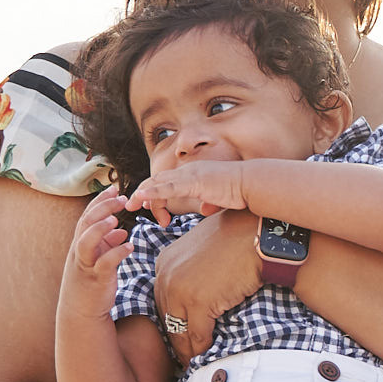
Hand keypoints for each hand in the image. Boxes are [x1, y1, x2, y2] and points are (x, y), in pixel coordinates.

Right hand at [63, 189, 133, 312]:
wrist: (82, 311)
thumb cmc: (92, 283)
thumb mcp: (99, 260)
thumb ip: (108, 245)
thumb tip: (121, 232)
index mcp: (82, 244)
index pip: (88, 216)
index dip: (99, 201)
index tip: (114, 188)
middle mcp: (80, 251)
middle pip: (86, 223)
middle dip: (102, 208)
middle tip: (121, 198)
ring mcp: (85, 265)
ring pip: (85, 241)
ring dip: (99, 229)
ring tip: (116, 220)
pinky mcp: (95, 279)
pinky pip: (103, 263)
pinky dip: (116, 253)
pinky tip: (130, 246)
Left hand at [130, 161, 248, 224]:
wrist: (252, 184)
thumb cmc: (240, 191)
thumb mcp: (219, 198)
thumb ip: (210, 202)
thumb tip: (206, 209)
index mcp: (193, 174)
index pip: (168, 182)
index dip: (155, 194)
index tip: (151, 210)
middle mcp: (188, 171)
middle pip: (158, 181)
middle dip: (142, 193)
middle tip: (130, 206)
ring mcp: (190, 176)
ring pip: (159, 183)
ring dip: (143, 194)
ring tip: (130, 205)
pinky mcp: (194, 183)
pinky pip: (168, 188)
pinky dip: (153, 192)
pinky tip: (142, 197)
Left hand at [156, 211, 263, 362]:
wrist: (253, 234)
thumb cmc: (235, 238)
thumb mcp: (201, 249)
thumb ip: (190, 268)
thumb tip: (197, 290)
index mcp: (164, 263)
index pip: (164, 302)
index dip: (172, 322)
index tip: (179, 335)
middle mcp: (166, 276)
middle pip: (168, 319)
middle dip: (176, 340)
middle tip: (183, 356)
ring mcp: (180, 289)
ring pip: (180, 331)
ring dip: (187, 350)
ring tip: (193, 362)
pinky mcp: (198, 302)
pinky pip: (198, 334)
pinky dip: (202, 349)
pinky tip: (206, 356)